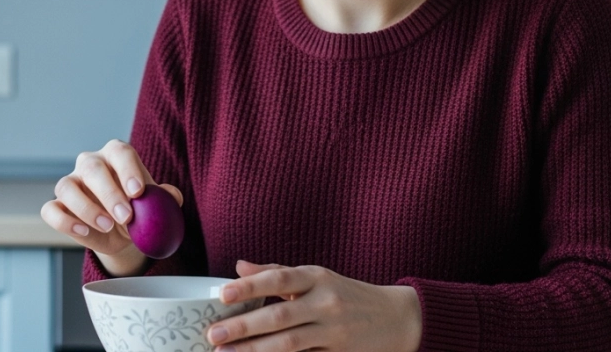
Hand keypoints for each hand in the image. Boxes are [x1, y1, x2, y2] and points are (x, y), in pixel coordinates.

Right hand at [40, 139, 182, 265]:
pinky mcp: (57, 206)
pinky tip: (85, 232)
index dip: (128, 170)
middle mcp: (89, 164)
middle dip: (109, 193)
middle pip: (92, 168)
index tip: (138, 192)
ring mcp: (70, 184)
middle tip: (126, 217)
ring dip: (86, 208)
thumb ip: (165, 198)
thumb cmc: (139, 210)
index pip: (119, 152)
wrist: (122, 233)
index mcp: (115, 155)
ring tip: (108, 226)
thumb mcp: (156, 205)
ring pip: (66, 186)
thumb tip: (172, 196)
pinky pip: (50, 210)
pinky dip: (65, 221)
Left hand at [206, 260, 421, 351]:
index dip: (250, 286)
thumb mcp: (316, 276)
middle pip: (280, 315)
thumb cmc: (347, 294)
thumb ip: (276, 271)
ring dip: (255, 350)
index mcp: (317, 276)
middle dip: (244, 326)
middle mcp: (326, 302)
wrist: (396, 318)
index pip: (279, 277)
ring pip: (290, 343)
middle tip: (214, 334)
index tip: (223, 295)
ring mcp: (334, 330)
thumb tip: (239, 267)